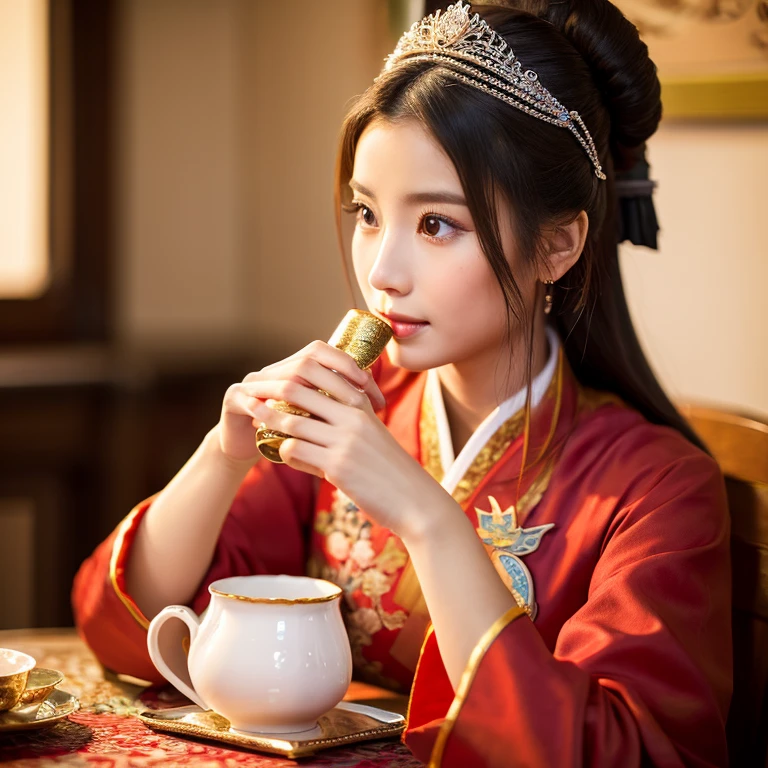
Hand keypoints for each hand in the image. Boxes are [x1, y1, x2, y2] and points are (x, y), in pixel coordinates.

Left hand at [247, 341, 444, 537]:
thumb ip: (347, 416)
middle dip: (266, 391)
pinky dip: (283, 453)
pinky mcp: (338, 466)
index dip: (286, 372)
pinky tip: (285, 456)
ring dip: (267, 421)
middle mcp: (352, 416)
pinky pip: (295, 451)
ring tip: (252, 421)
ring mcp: (345, 440)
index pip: (317, 371)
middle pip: (296, 390)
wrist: (415, 500)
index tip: (266, 378)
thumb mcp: (371, 432)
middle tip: (247, 394)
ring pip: (291, 422)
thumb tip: (312, 408)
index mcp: (360, 403)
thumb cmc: (389, 468)